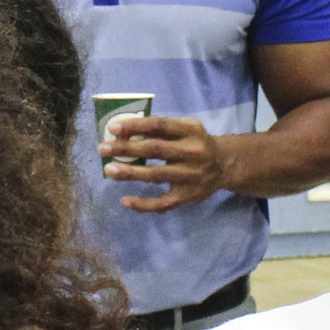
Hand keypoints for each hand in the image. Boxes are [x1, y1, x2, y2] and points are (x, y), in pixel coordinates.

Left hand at [102, 116, 232, 212]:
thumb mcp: (186, 128)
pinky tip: (126, 201)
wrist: (225, 165)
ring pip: (155, 175)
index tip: (113, 128)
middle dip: (126, 149)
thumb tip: (124, 132)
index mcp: (190, 130)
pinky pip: (163, 203)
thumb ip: (161, 129)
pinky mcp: (188, 196)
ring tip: (109, 169)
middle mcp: (193, 152)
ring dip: (130, 173)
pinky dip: (143, 204)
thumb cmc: (196, 143)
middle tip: (103, 148)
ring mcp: (191, 176)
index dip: (135, 126)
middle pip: (155, 150)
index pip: (159, 126)